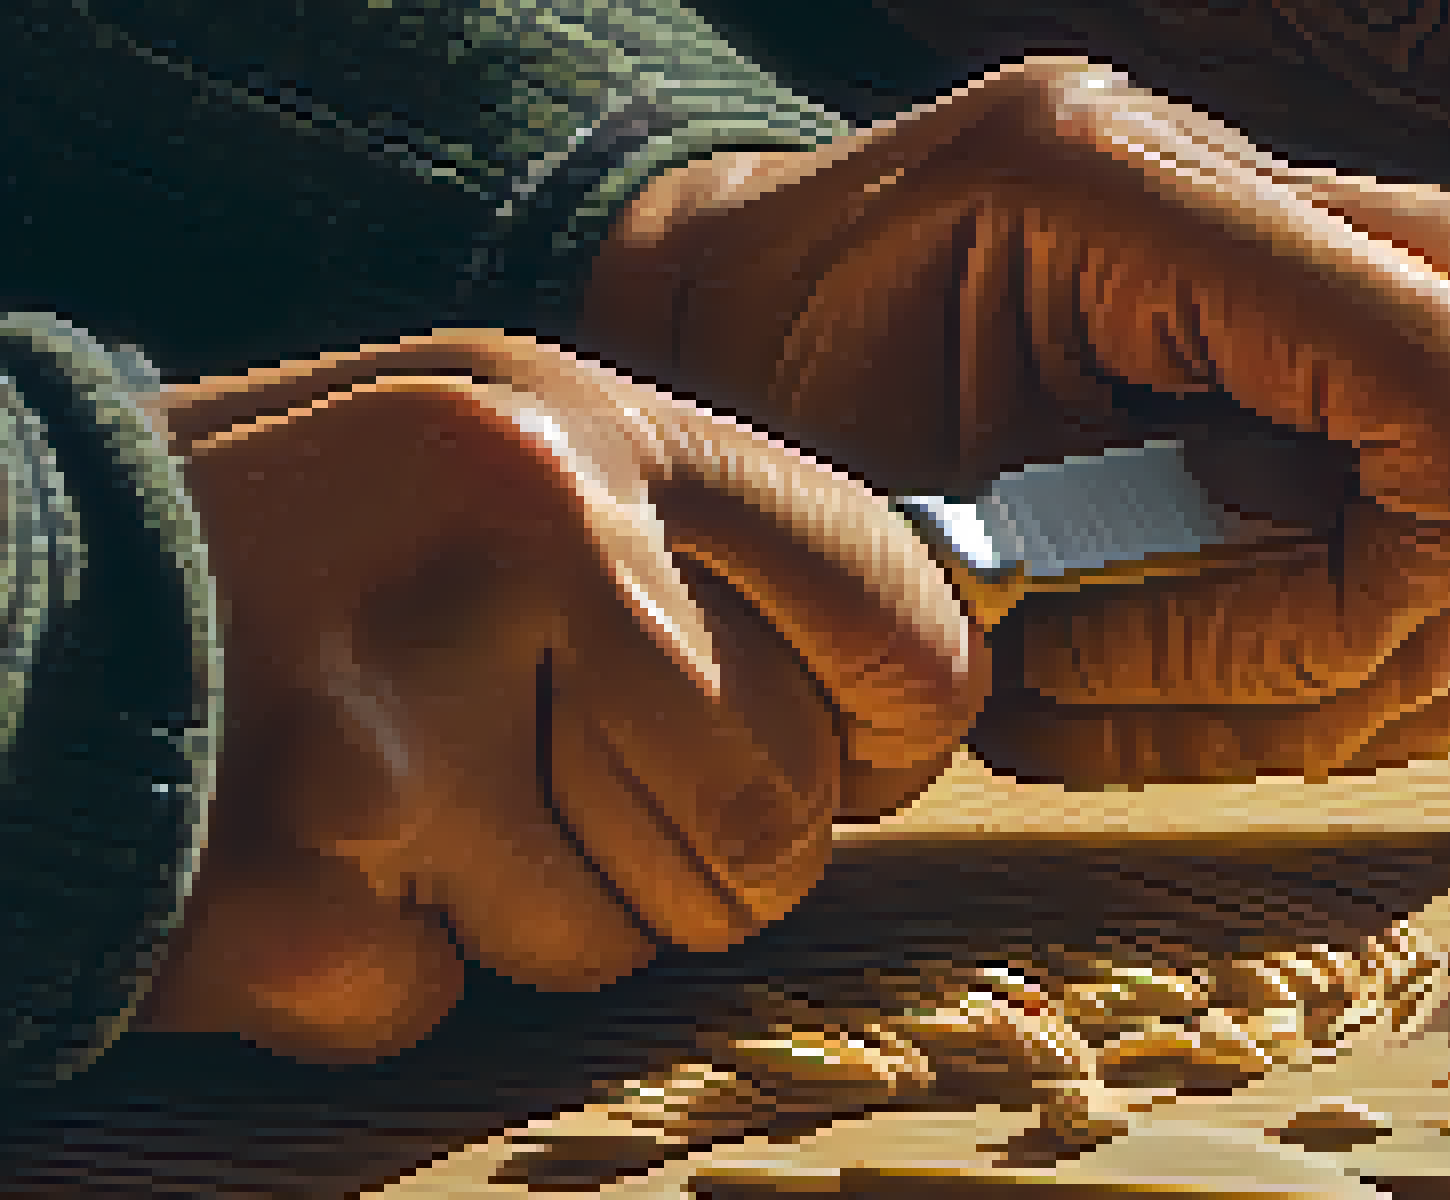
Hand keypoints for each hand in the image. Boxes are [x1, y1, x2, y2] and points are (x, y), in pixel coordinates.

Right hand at [129, 331, 981, 1063]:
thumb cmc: (255, 538)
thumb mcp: (471, 447)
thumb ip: (673, 541)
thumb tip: (899, 677)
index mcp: (576, 427)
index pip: (893, 604)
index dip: (898, 719)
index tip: (858, 753)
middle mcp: (515, 549)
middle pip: (780, 813)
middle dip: (709, 853)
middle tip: (575, 799)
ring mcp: (404, 734)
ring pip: (631, 936)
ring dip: (539, 909)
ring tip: (397, 799)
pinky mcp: (303, 902)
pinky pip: (455, 1002)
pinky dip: (390, 969)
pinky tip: (301, 860)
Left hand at [582, 56, 1449, 789]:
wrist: (724, 326)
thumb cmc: (768, 416)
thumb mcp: (886, 519)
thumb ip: (1110, 565)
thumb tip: (1357, 653)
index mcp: (1114, 188)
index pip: (1432, 361)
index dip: (1419, 567)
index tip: (1280, 681)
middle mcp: (1232, 183)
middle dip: (1445, 618)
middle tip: (1273, 709)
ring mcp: (1283, 240)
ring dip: (1395, 652)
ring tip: (1191, 700)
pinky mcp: (1301, 326)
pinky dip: (1377, 631)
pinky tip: (1227, 674)